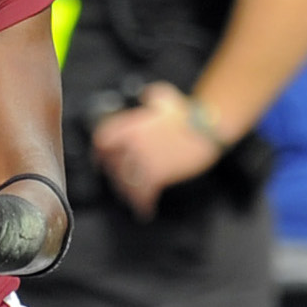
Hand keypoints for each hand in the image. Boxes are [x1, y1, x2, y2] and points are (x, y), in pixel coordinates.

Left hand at [91, 81, 224, 217]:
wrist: (207, 130)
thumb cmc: (188, 114)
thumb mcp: (165, 97)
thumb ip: (150, 96)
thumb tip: (145, 95)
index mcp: (131, 127)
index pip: (102, 141)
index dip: (99, 153)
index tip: (100, 161)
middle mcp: (133, 144)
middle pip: (113, 166)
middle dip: (116, 176)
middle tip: (120, 183)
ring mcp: (144, 161)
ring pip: (126, 183)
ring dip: (128, 193)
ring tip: (133, 198)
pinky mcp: (158, 175)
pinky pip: (144, 195)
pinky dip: (143, 205)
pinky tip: (145, 211)